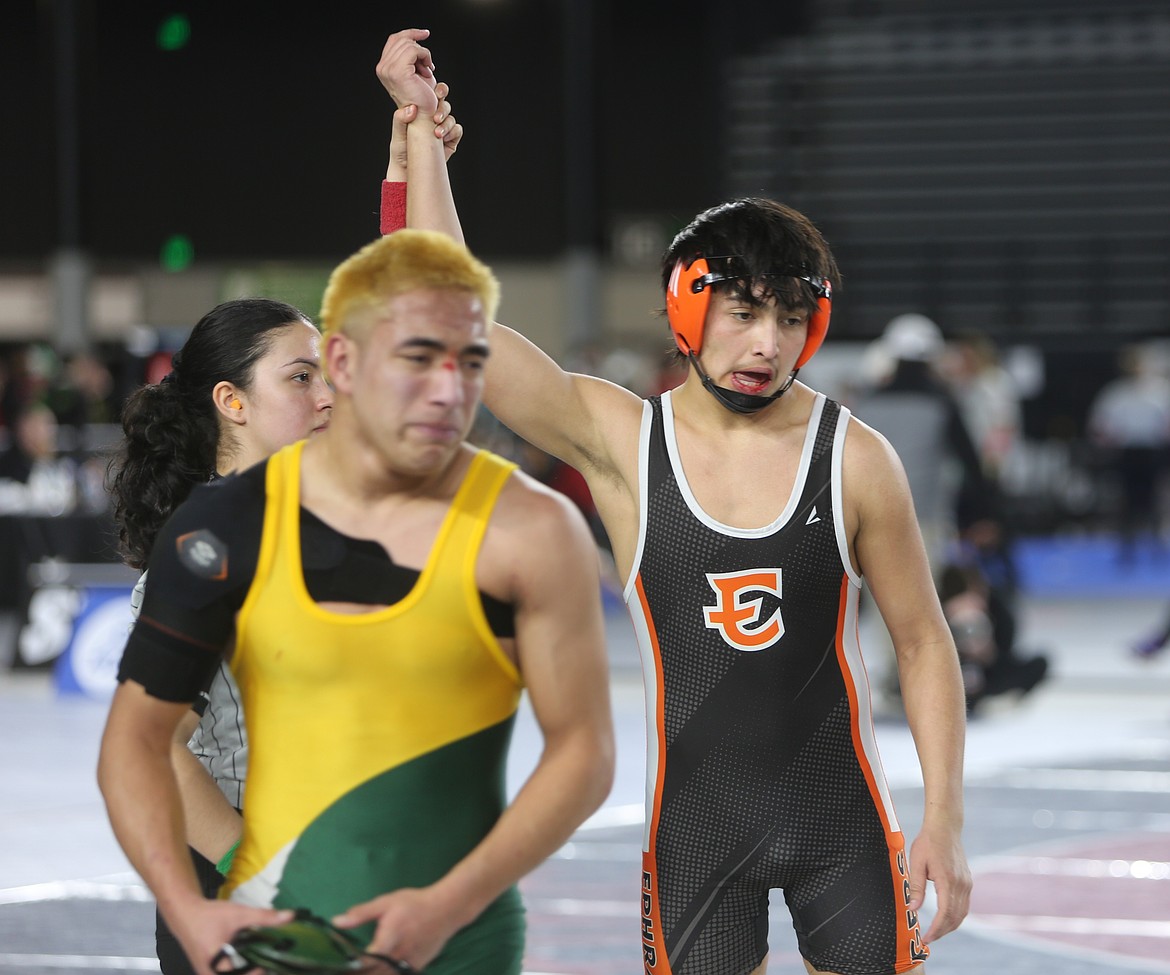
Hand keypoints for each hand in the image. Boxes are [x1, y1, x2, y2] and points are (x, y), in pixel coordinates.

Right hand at [169, 897, 292, 974]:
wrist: (185, 915)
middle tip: (269, 964)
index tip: (271, 964)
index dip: (258, 973)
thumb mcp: (239, 914)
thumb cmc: (210, 916)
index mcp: (217, 967)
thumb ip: (264, 917)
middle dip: (254, 972)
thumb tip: (291, 916)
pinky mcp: (208, 973)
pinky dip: (239, 970)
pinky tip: (250, 961)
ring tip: (262, 963)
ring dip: (246, 971)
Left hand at [333, 887, 459, 972]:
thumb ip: (361, 914)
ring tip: (364, 970)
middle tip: (345, 971)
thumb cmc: (414, 904)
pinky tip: (381, 970)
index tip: (338, 969)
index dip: (352, 968)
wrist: (446, 909)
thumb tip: (336, 921)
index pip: (364, 964)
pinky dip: (388, 974)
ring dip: (375, 974)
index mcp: (387, 942)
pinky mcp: (417, 967)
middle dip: (362, 973)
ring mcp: (408, 965)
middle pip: (374, 974)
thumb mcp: (386, 903)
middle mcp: (397, 958)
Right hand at [376, 28, 437, 117]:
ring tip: (428, 70)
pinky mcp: (399, 72)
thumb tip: (414, 37)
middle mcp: (382, 68)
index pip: (394, 40)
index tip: (425, 34)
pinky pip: (414, 50)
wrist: (424, 115)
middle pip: (401, 39)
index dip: (410, 33)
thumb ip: (409, 55)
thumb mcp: (414, 70)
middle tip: (428, 64)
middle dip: (418, 47)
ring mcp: (388, 69)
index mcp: (383, 67)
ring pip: (409, 44)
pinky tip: (428, 71)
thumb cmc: (422, 96)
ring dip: (424, 54)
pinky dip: (425, 57)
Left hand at [390, 81, 461, 172]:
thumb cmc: (401, 150)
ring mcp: (443, 128)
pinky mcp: (451, 140)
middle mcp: (433, 117)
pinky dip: (452, 132)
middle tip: (436, 118)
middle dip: (443, 108)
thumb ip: (400, 119)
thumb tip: (411, 109)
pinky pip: (457, 130)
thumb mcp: (398, 134)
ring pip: (451, 118)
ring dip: (446, 124)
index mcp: (422, 110)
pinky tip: (443, 140)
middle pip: (445, 104)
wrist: (409, 170)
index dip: (438, 90)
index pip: (433, 94)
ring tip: (437, 134)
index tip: (436, 93)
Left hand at [908, 823, 971, 943]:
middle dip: (942, 931)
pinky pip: (964, 905)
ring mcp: (967, 883)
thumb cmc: (928, 842)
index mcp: (948, 880)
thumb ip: (916, 887)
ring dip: (950, 926)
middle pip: (955, 917)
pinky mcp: (967, 881)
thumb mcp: (916, 863)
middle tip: (929, 939)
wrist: (945, 827)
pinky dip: (955, 916)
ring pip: (962, 913)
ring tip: (936, 932)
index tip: (926, 938)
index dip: (936, 929)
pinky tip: (945, 919)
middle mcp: (961, 884)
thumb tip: (912, 909)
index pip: (945, 913)